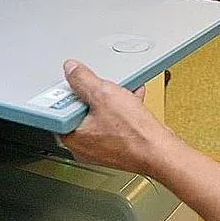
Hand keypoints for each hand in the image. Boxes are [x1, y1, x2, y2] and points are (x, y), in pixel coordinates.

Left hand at [58, 59, 178, 175]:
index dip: (69, 91)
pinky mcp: (116, 147)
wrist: (160, 150)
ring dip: (111, 100)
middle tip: (104, 88)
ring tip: (122, 92)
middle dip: (94, 94)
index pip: (59, 109)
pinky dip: (121, 111)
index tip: (78, 81)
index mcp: (72, 137)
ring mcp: (100, 148)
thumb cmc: (134, 133)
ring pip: (99, 116)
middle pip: (80, 111)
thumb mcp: (103, 94)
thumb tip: (71, 70)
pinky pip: (113, 123)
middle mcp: (83, 147)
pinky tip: (132, 99)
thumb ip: (83, 79)